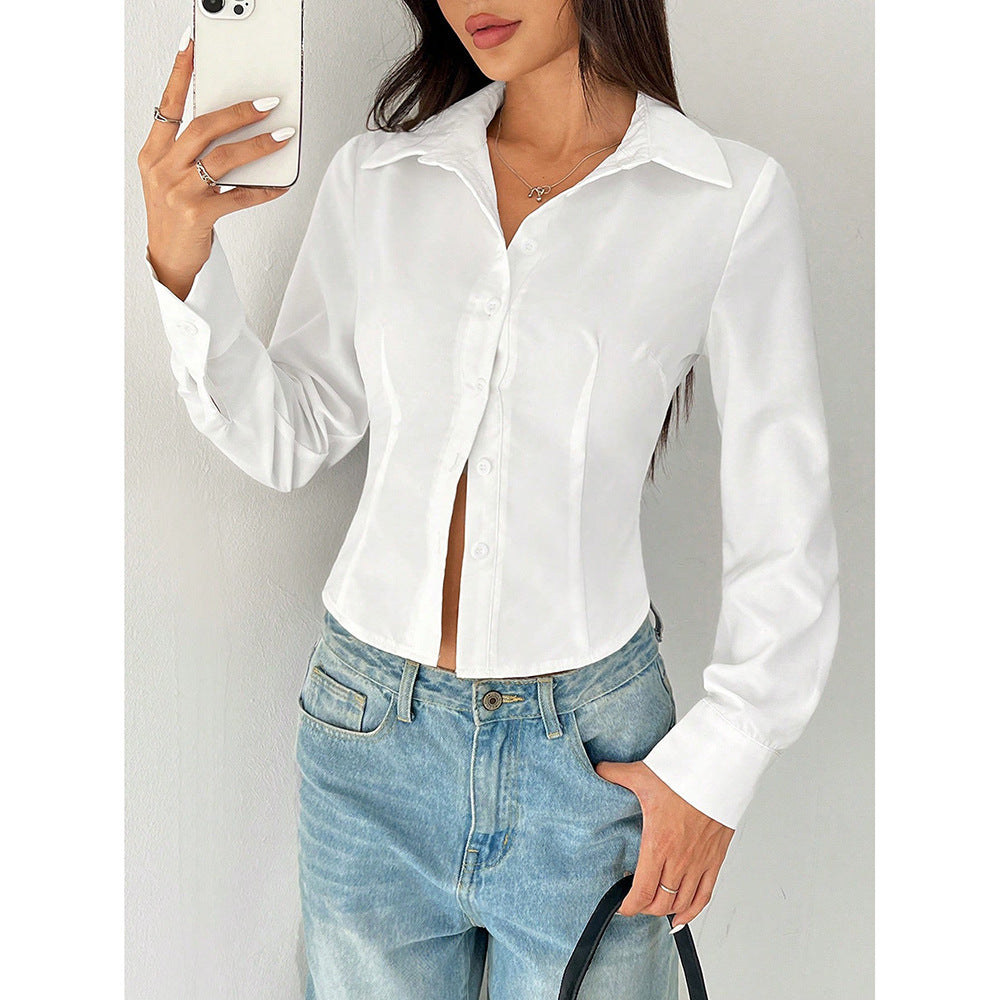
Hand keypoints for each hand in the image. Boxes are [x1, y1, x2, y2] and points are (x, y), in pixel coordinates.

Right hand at [136, 25, 292, 299]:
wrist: (169, 261)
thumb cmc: (174, 216)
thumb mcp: (170, 178)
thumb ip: (190, 152)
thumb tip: (232, 126)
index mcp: (153, 154)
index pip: (167, 105)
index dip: (180, 74)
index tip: (193, 47)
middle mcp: (162, 169)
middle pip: (202, 128)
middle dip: (238, 111)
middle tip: (266, 102)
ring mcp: (179, 193)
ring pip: (224, 158)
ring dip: (258, 145)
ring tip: (282, 135)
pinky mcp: (199, 216)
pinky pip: (239, 196)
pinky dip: (264, 190)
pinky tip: (281, 184)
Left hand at [594, 760, 734, 928]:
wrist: (719, 773)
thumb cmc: (684, 775)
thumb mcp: (641, 774)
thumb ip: (615, 774)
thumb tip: (597, 770)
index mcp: (659, 843)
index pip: (643, 890)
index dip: (629, 906)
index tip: (621, 906)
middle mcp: (679, 858)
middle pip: (660, 902)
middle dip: (644, 907)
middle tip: (634, 901)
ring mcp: (699, 862)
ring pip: (681, 902)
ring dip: (665, 909)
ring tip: (653, 906)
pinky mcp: (714, 859)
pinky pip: (705, 895)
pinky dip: (692, 910)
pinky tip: (682, 915)